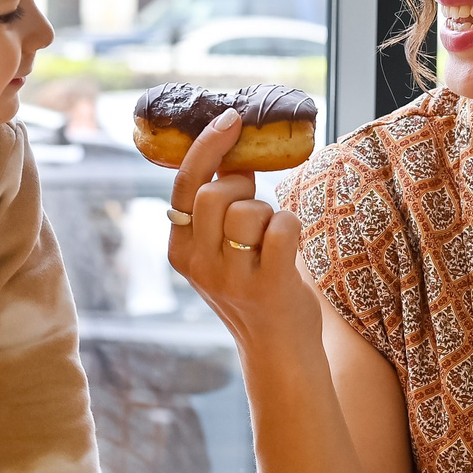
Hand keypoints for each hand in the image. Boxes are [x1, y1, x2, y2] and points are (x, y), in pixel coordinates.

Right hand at [166, 111, 316, 352]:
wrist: (278, 353)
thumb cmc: (254, 291)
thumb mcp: (220, 254)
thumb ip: (217, 213)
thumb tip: (232, 156)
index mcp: (181, 252)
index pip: (184, 187)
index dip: (207, 147)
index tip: (231, 119)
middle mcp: (199, 265)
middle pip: (215, 193)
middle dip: (242, 186)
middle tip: (256, 203)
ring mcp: (231, 278)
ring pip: (249, 209)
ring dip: (270, 213)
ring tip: (271, 241)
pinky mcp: (268, 285)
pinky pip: (282, 227)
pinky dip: (291, 224)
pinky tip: (289, 246)